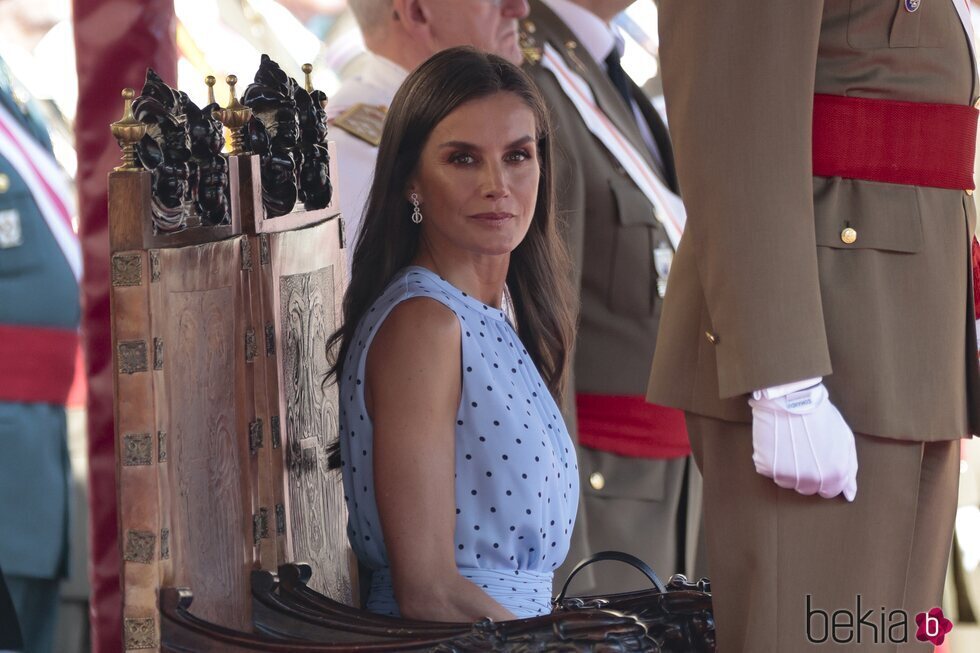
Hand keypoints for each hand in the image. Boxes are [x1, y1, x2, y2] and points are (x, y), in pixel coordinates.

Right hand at [749, 382, 857, 500]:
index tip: (818, 460)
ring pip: (787, 482)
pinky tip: (777, 443)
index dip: (824, 476)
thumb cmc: (820, 416)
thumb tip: (849, 495)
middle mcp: (812, 480)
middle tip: (802, 450)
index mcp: (834, 475)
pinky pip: (769, 471)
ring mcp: (787, 475)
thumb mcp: (845, 439)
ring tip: (789, 445)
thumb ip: (850, 469)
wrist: (791, 398)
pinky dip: (771, 460)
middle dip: (806, 473)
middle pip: (807, 489)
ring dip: (787, 468)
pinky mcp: (767, 467)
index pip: (828, 491)